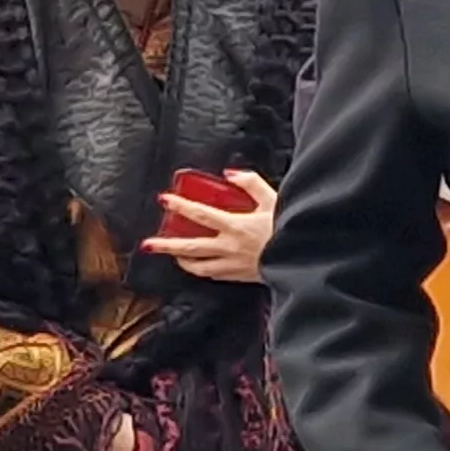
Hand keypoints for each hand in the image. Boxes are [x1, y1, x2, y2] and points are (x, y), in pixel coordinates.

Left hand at [141, 171, 277, 283]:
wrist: (302, 257)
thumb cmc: (289, 227)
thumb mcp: (273, 198)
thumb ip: (251, 182)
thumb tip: (230, 174)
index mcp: (236, 226)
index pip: (200, 214)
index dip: (181, 206)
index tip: (164, 199)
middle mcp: (229, 247)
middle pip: (190, 247)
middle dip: (166, 245)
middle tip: (148, 244)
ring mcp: (232, 265)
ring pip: (198, 267)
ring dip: (181, 260)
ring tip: (171, 254)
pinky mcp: (238, 277)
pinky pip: (212, 275)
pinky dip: (200, 269)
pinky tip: (196, 265)